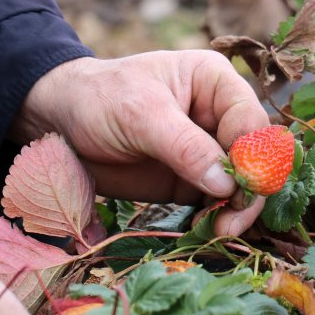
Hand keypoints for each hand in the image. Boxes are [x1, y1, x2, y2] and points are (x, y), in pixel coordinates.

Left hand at [12, 50, 270, 235]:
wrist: (59, 121)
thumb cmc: (99, 99)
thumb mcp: (141, 115)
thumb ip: (184, 147)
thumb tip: (227, 185)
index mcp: (215, 83)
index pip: (251, 121)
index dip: (255, 156)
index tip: (243, 188)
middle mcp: (219, 115)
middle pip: (255, 158)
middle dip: (250, 190)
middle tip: (232, 222)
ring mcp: (207, 150)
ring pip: (241, 185)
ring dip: (236, 210)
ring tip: (219, 231)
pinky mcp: (191, 180)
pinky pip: (217, 203)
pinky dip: (217, 218)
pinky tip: (206, 231)